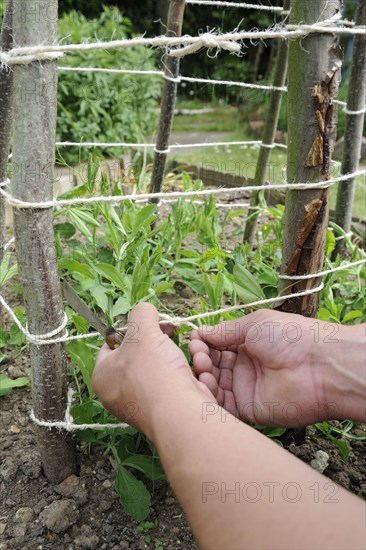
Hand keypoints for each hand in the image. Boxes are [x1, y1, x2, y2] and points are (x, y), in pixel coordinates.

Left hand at [92, 303, 210, 437]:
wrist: (180, 413)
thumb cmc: (154, 372)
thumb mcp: (144, 330)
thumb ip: (141, 313)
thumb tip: (145, 310)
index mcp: (102, 376)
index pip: (112, 343)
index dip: (132, 329)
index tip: (150, 324)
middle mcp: (115, 394)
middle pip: (136, 356)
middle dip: (155, 342)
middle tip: (169, 332)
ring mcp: (138, 406)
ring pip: (155, 370)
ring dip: (170, 356)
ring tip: (179, 351)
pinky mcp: (161, 413)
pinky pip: (168, 385)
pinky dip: (178, 375)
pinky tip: (188, 371)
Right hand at [189, 310, 347, 426]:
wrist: (318, 365)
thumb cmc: (290, 337)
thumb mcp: (253, 324)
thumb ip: (225, 331)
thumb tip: (200, 332)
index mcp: (247, 345)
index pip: (216, 346)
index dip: (203, 344)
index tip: (194, 340)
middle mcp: (245, 368)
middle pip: (212, 366)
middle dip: (200, 359)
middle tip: (199, 354)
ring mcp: (246, 389)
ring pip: (213, 385)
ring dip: (202, 376)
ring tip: (202, 367)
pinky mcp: (248, 410)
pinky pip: (222, 406)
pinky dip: (210, 396)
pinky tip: (205, 384)